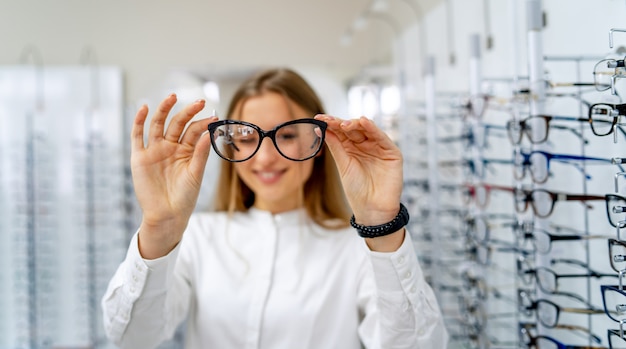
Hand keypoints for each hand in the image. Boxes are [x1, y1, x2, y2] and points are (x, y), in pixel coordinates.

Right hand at [131, 94, 215, 257]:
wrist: (167, 215)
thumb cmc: (185, 197)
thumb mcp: (196, 174)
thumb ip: (201, 153)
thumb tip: (209, 132)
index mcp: (186, 151)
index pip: (194, 131)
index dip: (202, 123)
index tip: (213, 117)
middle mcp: (170, 147)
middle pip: (177, 124)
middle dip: (187, 112)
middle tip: (200, 102)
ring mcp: (154, 150)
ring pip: (158, 124)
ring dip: (164, 110)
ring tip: (172, 97)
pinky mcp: (140, 157)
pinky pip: (138, 136)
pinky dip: (139, 121)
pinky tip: (144, 108)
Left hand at [314, 115, 402, 226]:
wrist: (372, 209)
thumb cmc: (357, 190)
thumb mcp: (343, 165)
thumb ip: (336, 146)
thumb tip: (322, 129)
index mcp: (352, 148)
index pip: (342, 132)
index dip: (331, 124)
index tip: (318, 119)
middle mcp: (366, 145)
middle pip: (353, 129)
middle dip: (341, 123)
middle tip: (329, 120)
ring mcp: (379, 147)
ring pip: (367, 130)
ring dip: (356, 124)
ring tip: (344, 124)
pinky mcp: (392, 153)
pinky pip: (382, 137)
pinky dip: (373, 129)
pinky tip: (363, 122)